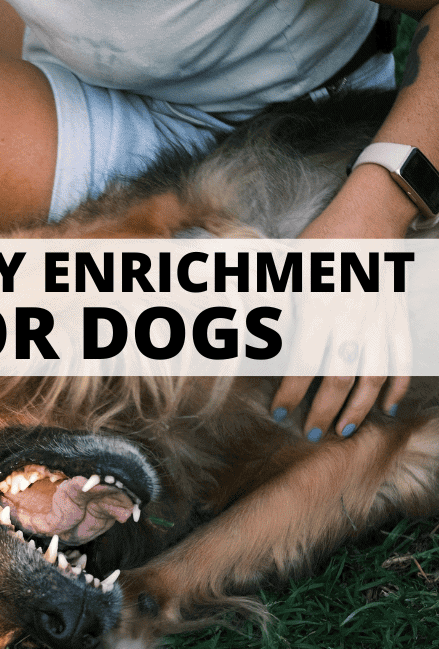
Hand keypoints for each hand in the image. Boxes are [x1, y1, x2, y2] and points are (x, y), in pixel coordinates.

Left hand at [271, 192, 413, 440]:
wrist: (370, 215)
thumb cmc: (320, 243)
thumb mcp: (287, 268)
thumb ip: (271, 302)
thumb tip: (246, 331)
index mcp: (319, 307)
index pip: (303, 362)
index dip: (290, 391)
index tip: (279, 411)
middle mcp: (351, 319)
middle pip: (338, 378)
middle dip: (323, 411)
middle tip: (311, 433)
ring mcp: (380, 320)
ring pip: (373, 376)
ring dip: (358, 408)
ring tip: (343, 430)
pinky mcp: (398, 317)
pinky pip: (402, 359)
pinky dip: (397, 386)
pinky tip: (386, 408)